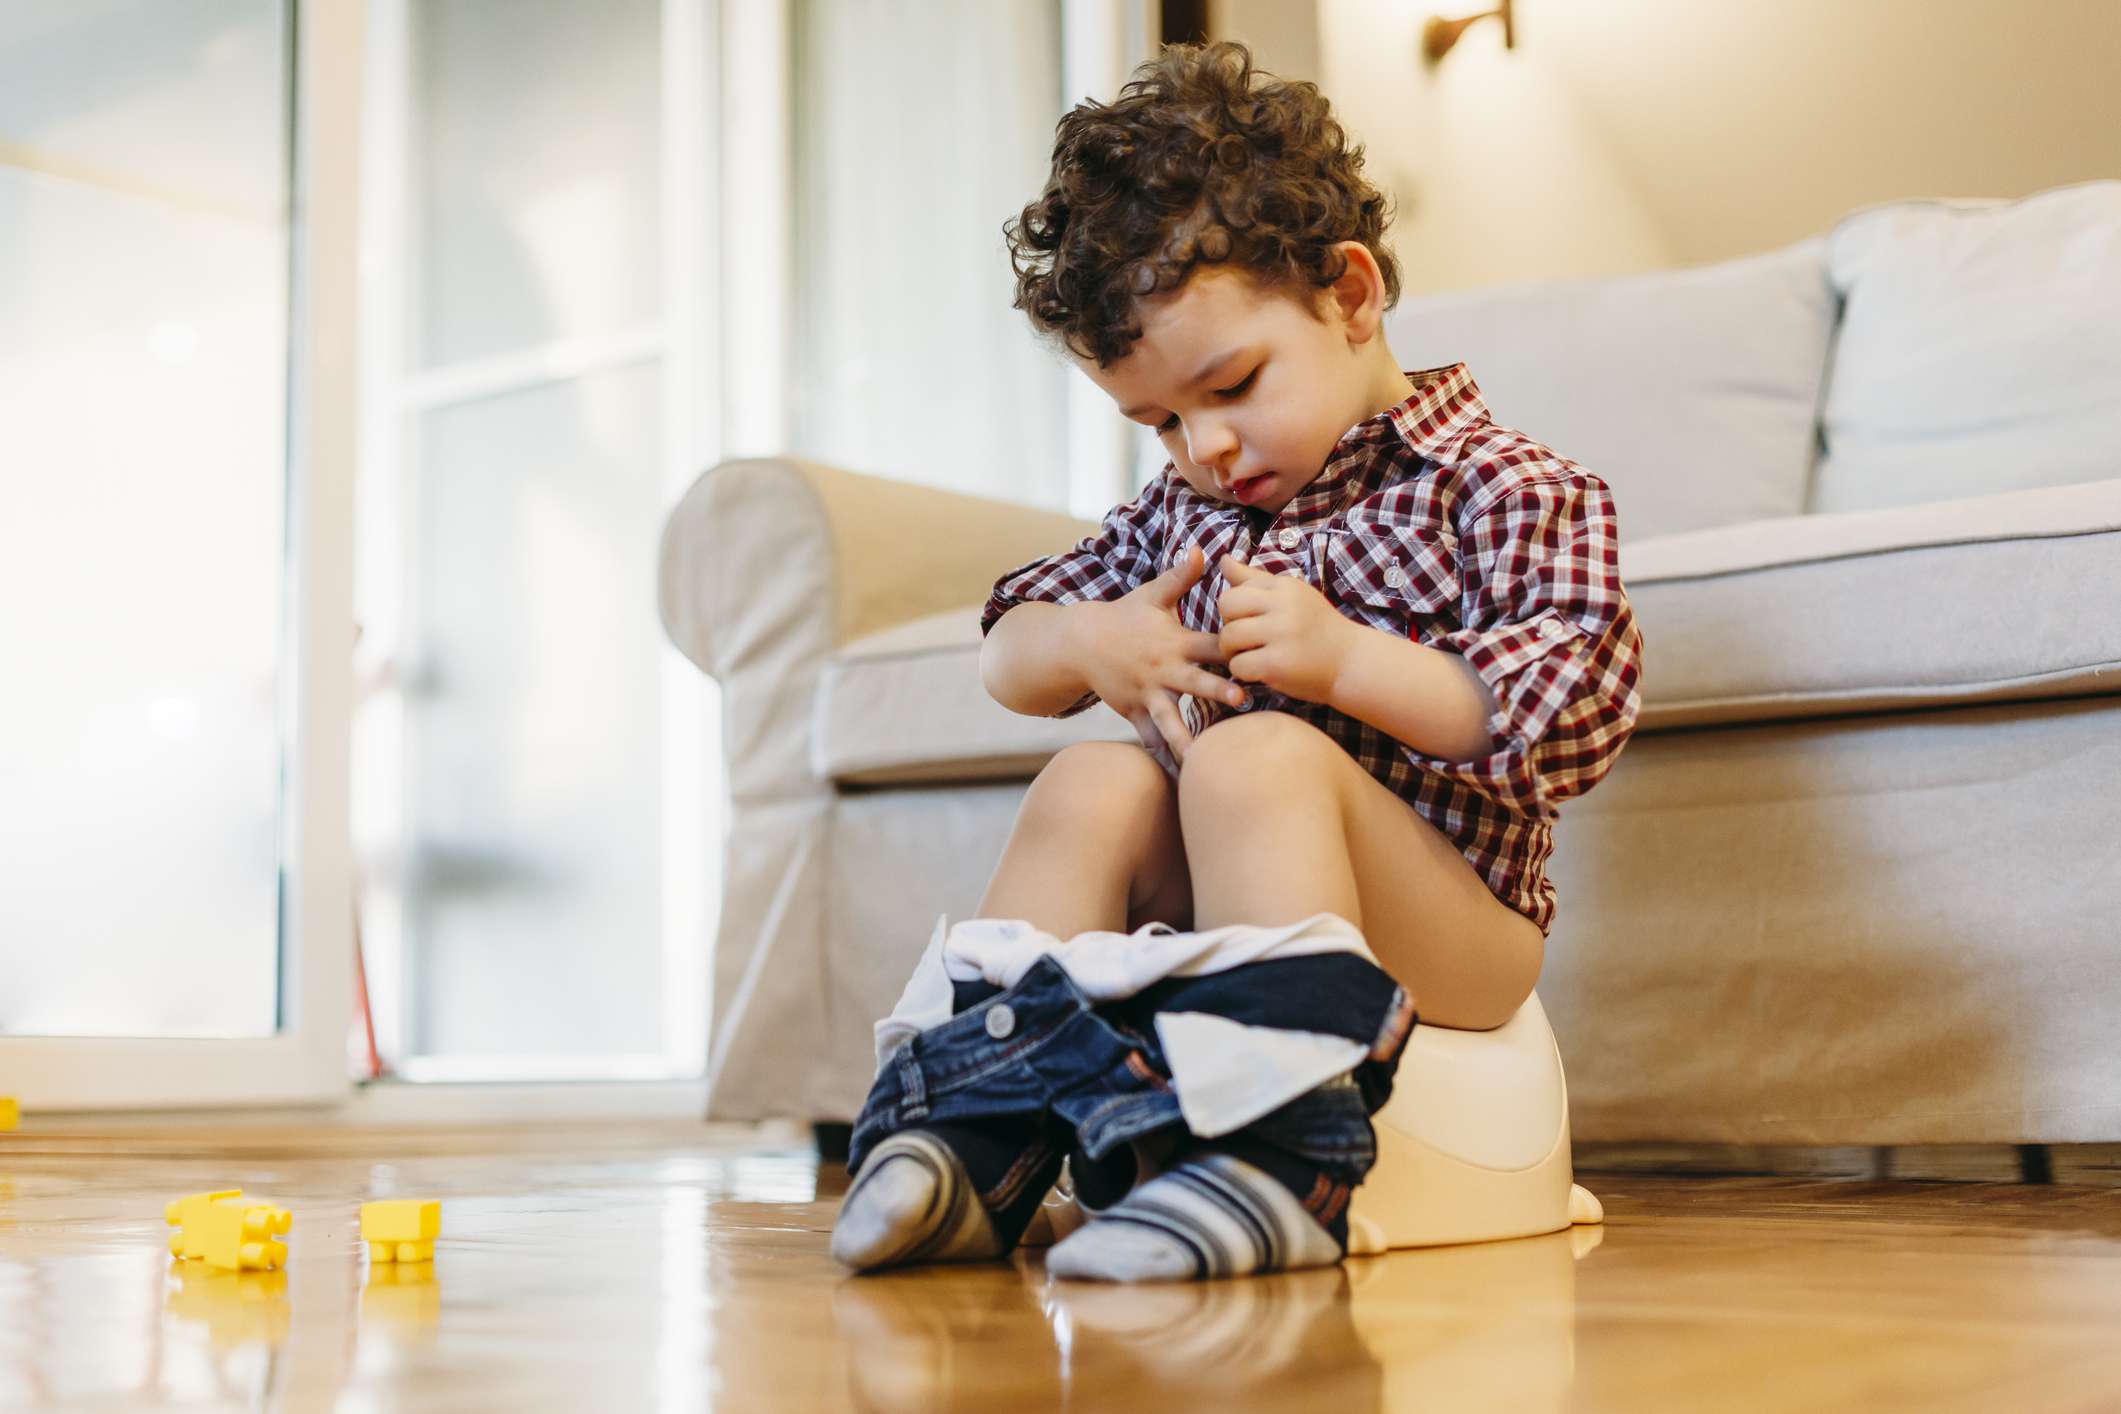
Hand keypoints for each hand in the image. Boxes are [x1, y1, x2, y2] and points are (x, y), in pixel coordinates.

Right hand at [1074, 545, 1246, 765]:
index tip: (1259, 652)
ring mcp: (1147, 693)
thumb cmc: (1124, 615)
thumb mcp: (1153, 594)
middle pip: (1194, 682)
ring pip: (1171, 719)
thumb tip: (1204, 549)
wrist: (1080, 642)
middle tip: (1242, 702)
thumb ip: (1182, 575)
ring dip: (1189, 737)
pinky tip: (1181, 779)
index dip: (1233, 648)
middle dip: (1217, 692)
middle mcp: (1162, 670)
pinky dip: (1163, 755)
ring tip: (1206, 759)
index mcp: (1174, 641)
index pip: (1209, 644)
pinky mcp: (1134, 712)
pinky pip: (1151, 737)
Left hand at [1216, 554, 1358, 705]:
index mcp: (1285, 586)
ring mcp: (1281, 634)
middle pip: (1226, 606)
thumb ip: (1255, 579)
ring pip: (1228, 637)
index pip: (1236, 589)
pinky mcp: (1277, 664)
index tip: (1255, 623)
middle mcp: (1284, 605)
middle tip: (1244, 641)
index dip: (1237, 610)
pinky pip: (1238, 665)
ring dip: (1231, 652)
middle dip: (1228, 625)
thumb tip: (1224, 559)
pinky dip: (1243, 672)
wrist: (1351, 662)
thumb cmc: (1316, 628)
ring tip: (1250, 656)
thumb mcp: (1291, 596)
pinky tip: (1259, 672)